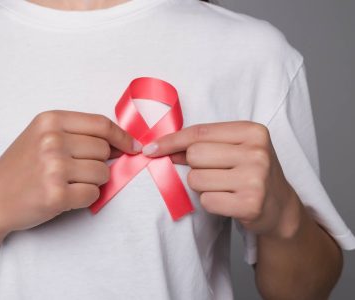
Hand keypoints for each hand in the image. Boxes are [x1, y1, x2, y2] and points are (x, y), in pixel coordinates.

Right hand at [0, 110, 141, 235]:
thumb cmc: (20, 168)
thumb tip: (121, 144)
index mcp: (50, 121)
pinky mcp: (56, 194)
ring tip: (68, 183)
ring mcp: (53, 167)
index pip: (101, 125)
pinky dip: (86, 198)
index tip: (132, 147)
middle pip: (104, 150)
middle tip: (77, 171)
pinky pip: (93, 194)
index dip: (122, 137)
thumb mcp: (42, 137)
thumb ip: (77, 134)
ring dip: (92, 182)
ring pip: (103, 173)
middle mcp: (52, 141)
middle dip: (99, 163)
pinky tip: (66, 196)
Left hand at [141, 121, 301, 238]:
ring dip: (202, 186)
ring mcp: (256, 179)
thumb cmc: (250, 172)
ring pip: (196, 179)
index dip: (170, 141)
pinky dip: (211, 202)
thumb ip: (202, 143)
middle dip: (195, 167)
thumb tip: (160, 148)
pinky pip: (206, 200)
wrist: (280, 208)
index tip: (151, 149)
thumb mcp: (234, 149)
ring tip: (224, 187)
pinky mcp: (251, 204)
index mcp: (253, 131)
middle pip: (195, 155)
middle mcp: (257, 152)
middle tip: (215, 173)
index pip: (199, 132)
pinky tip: (228, 201)